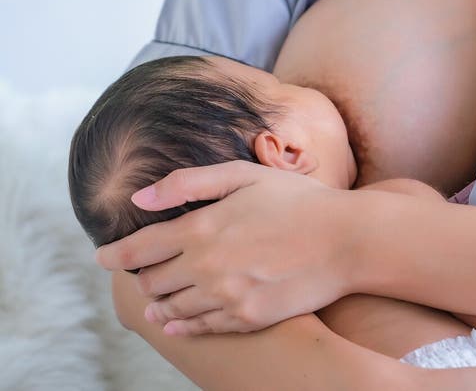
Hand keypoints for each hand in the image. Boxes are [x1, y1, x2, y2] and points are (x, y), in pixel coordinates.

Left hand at [95, 160, 355, 334]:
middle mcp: (207, 266)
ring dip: (158, 303)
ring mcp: (227, 297)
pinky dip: (182, 326)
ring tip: (154, 301)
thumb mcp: (243, 175)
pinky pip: (200, 329)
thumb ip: (188, 183)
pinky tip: (177, 323)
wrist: (346, 239)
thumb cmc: (296, 199)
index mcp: (202, 226)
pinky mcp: (247, 319)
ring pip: (173, 309)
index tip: (101, 258)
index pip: (141, 248)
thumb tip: (140, 195)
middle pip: (153, 281)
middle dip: (142, 275)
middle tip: (142, 270)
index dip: (115, 255)